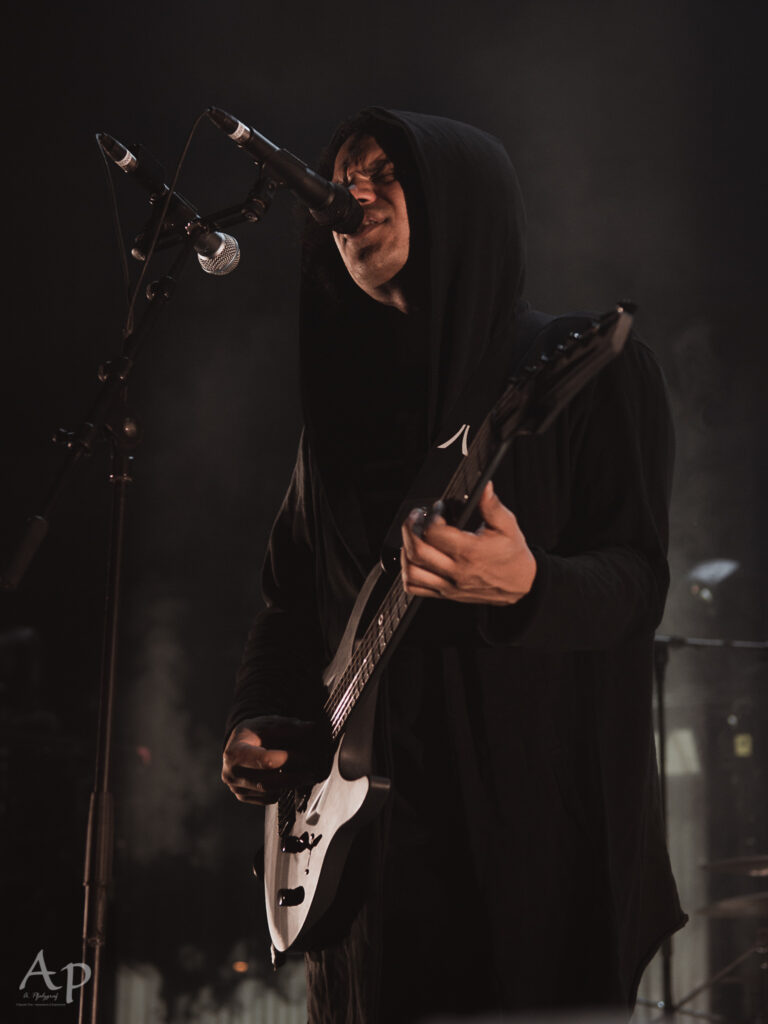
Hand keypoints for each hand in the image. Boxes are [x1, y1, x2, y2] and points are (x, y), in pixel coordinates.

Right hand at [222, 715, 331, 804]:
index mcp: (236, 752)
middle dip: (295, 777)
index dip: (289, 759)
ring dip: (291, 784)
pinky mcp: (243, 797)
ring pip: (270, 793)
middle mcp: (231, 773)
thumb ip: (291, 727)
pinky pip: (268, 799)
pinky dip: (282, 789)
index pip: (265, 760)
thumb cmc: (256, 732)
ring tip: (305, 772)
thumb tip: (312, 729)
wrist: (240, 742)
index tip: (307, 756)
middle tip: (313, 769)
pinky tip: (288, 777)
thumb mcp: (272, 723)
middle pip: (268, 782)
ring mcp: (236, 788)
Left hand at [400, 480, 536, 604]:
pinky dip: (408, 573)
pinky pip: (415, 588)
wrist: (522, 585)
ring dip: (406, 551)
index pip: (435, 533)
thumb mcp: (507, 525)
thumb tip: (483, 486)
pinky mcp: (446, 594)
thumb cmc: (513, 555)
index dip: (431, 516)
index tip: (438, 508)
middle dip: (409, 529)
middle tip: (416, 517)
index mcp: (470, 552)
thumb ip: (492, 505)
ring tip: (413, 537)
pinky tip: (415, 559)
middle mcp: (457, 571)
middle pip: (417, 551)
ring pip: (411, 572)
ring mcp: (449, 585)